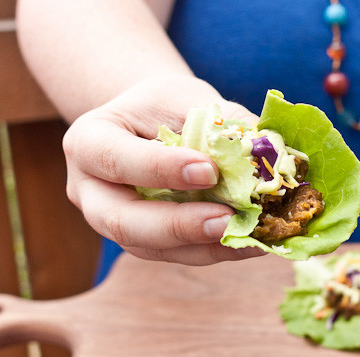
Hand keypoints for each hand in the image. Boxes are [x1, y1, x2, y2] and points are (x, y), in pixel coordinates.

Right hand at [63, 74, 265, 264]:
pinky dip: (218, 250)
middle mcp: (92, 192)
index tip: (208, 169)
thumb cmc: (164, 106)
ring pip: (153, 248)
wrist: (149, 124)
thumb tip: (270, 150)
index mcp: (89, 143)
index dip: (159, 169)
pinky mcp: (147, 243)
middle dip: (178, 225)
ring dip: (206, 246)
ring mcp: (117, 224)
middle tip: (227, 221)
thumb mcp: (185, 97)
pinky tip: (254, 242)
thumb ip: (219, 122)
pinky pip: (179, 255)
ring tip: (253, 237)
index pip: (114, 160)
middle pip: (122, 221)